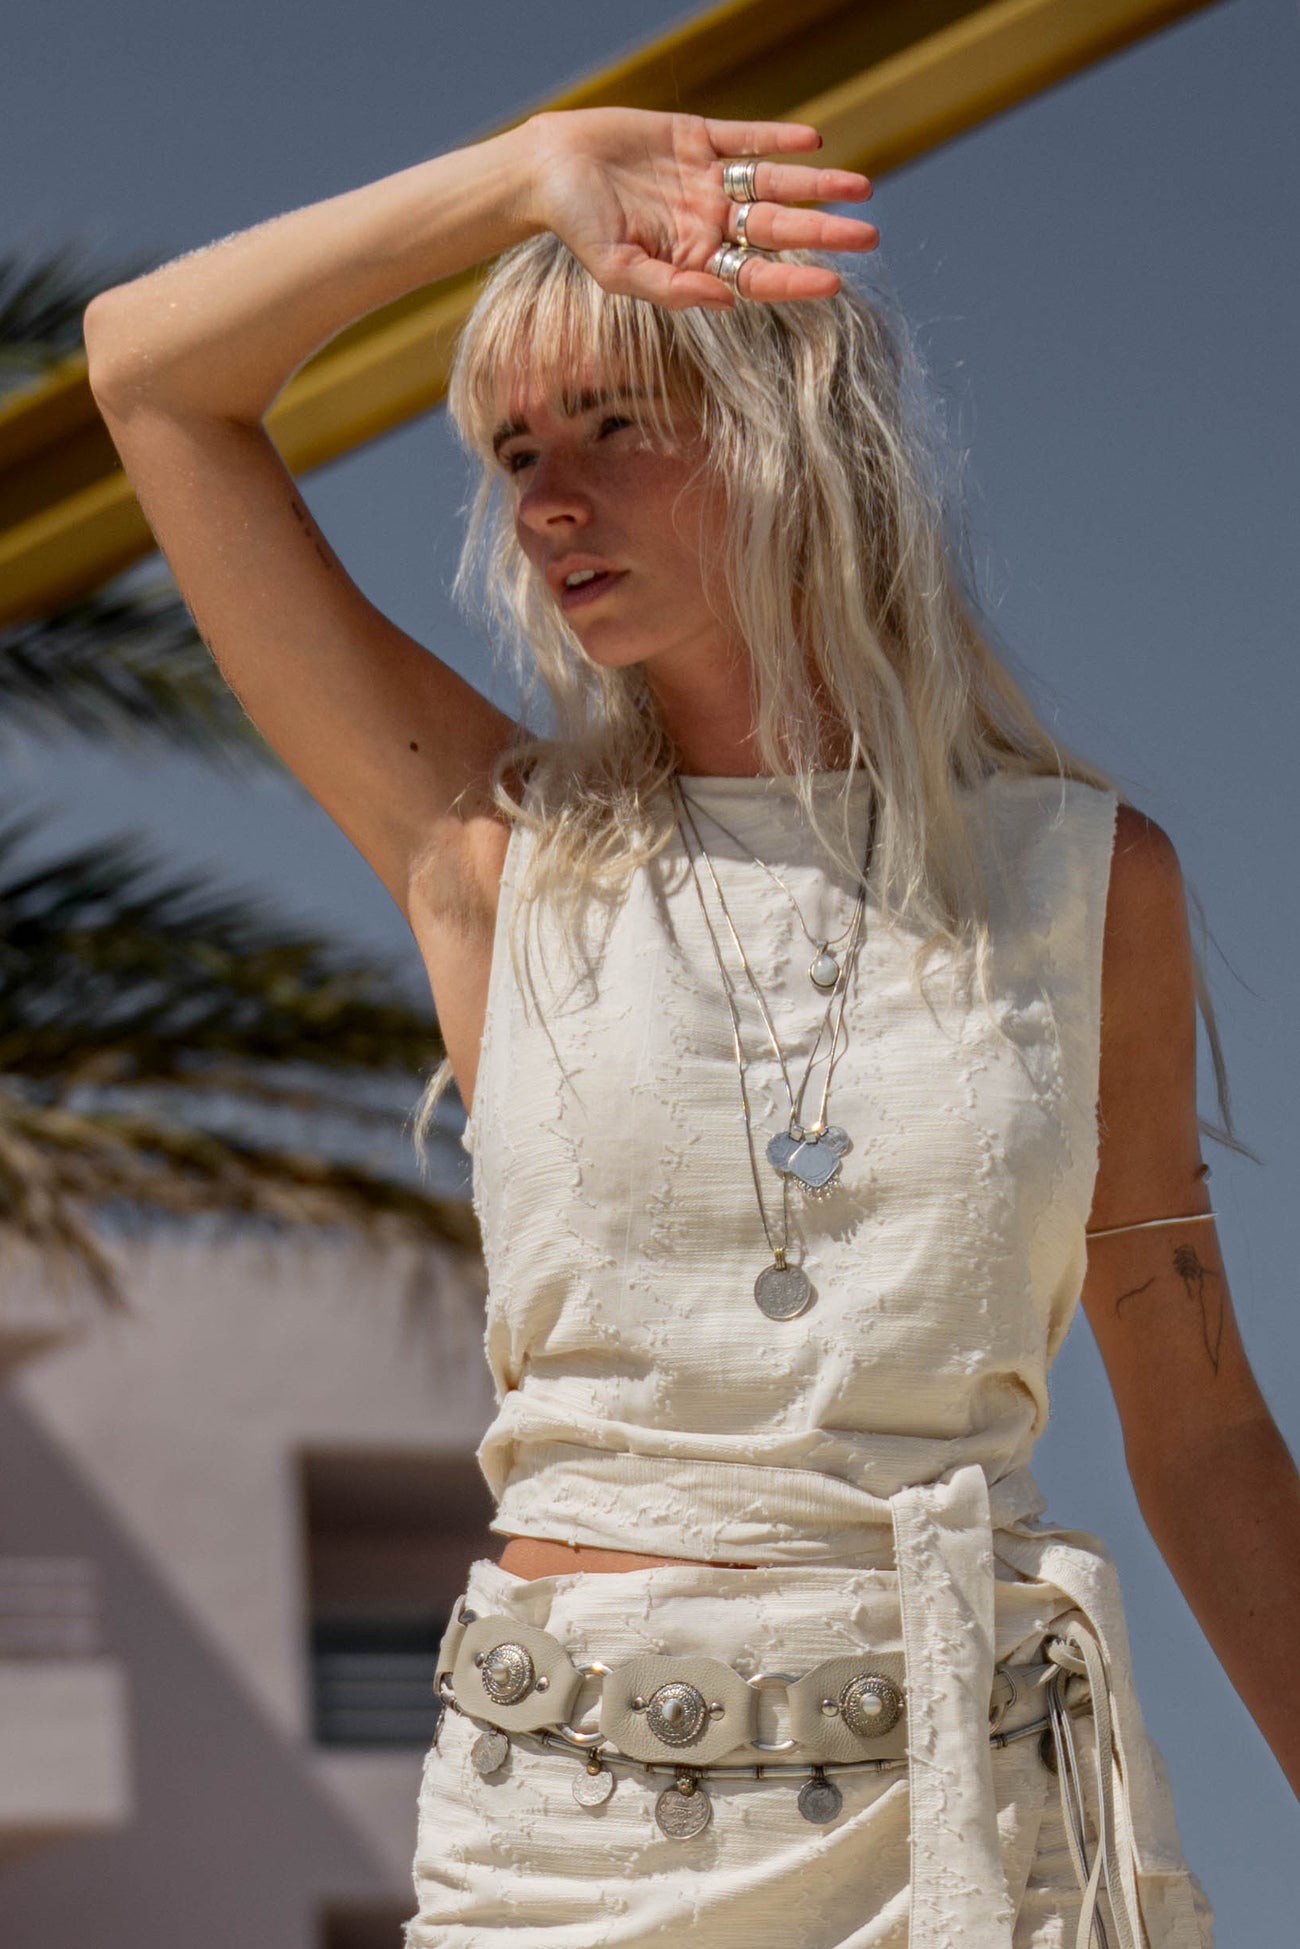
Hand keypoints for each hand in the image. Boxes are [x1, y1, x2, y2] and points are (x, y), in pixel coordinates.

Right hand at [524, 107, 876, 309]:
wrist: (548, 168)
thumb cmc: (577, 228)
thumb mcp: (617, 269)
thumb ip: (670, 289)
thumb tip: (725, 300)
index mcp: (696, 260)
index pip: (757, 275)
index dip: (795, 281)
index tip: (834, 284)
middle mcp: (710, 221)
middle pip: (778, 229)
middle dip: (823, 233)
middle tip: (868, 236)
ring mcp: (707, 178)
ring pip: (774, 182)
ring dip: (816, 183)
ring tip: (862, 186)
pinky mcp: (696, 135)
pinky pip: (747, 137)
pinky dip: (777, 138)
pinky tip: (813, 140)